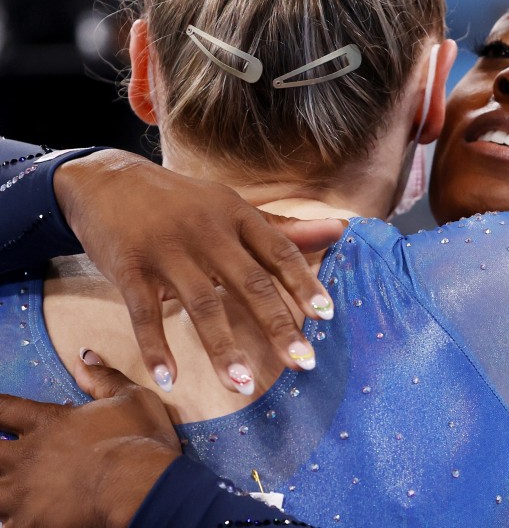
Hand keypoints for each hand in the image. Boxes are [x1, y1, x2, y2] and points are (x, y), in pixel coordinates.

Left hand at [0, 350, 181, 527]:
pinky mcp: (30, 523)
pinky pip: (6, 525)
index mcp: (47, 423)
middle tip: (1, 452)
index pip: (1, 408)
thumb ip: (103, 378)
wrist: (142, 486)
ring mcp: (23, 493)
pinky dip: (12, 520)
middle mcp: (27, 456)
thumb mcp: (130, 398)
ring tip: (8, 489)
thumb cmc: (139, 441)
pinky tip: (20, 518)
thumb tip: (84, 357)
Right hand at [54, 149, 345, 392]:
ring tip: (241, 386)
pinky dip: (156, 348)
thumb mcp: (233, 207)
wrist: (109, 181)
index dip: (304, 283)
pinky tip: (169, 378)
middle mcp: (207, 232)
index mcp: (237, 216)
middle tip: (303, 362)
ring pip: (201, 305)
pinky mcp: (129, 268)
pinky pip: (144, 314)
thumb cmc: (183, 202)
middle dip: (278, 325)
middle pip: (250, 283)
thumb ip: (284, 229)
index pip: (279, 252)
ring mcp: (167, 250)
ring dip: (222, 349)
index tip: (327, 315)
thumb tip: (342, 230)